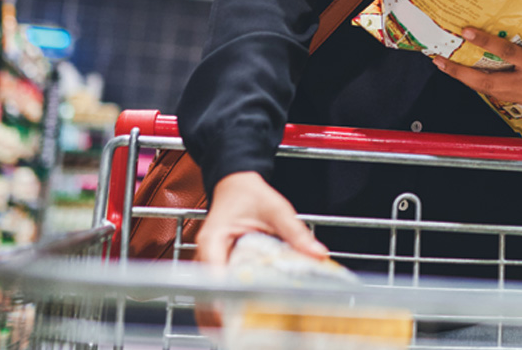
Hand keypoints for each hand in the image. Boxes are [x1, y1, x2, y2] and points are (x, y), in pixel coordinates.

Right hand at [193, 172, 327, 329]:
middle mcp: (206, 253)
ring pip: (203, 296)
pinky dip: (220, 307)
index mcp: (215, 239)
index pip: (212, 272)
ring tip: (231, 335)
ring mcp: (208, 262)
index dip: (219, 295)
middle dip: (216, 315)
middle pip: (203, 292)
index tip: (230, 314)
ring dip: (215, 316)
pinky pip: (213, 291)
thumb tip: (317, 253)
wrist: (236, 186)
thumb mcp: (276, 209)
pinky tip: (234, 322)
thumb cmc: (251, 195)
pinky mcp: (215, 268)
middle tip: (235, 333)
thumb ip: (295, 232)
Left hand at [433, 28, 521, 105]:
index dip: (486, 42)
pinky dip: (477, 83)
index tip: (467, 31)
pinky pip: (495, 93)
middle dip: (460, 72)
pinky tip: (464, 73)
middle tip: (439, 59)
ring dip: (463, 78)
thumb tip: (519, 10)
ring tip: (442, 64)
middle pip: (488, 82)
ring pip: (488, 90)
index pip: (509, 54)